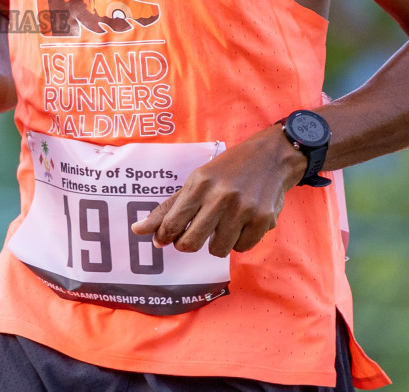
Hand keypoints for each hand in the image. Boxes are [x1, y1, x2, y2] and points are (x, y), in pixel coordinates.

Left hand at [129, 125, 308, 256]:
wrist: (270, 157)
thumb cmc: (227, 170)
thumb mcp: (196, 181)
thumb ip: (168, 208)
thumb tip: (138, 231)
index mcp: (199, 184)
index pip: (172, 222)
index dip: (166, 236)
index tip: (166, 239)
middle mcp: (220, 196)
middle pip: (191, 243)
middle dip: (188, 244)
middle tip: (194, 236)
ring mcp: (243, 209)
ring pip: (218, 250)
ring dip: (217, 243)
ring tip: (223, 225)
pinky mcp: (263, 220)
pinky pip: (242, 248)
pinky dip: (239, 241)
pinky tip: (242, 224)